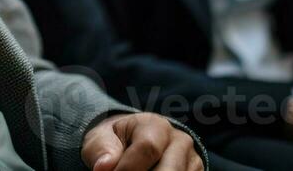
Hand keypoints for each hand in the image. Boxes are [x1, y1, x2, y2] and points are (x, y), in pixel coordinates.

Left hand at [82, 112, 202, 170]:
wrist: (131, 144)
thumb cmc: (113, 142)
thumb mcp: (101, 139)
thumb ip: (102, 150)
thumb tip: (104, 167)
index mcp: (155, 125)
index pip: (147, 148)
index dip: (127, 168)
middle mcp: (180, 141)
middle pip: (168, 170)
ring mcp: (191, 161)